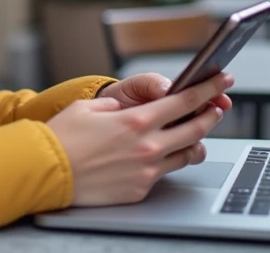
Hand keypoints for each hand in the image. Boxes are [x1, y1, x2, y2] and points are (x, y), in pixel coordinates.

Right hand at [48, 73, 232, 206]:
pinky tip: (157, 156)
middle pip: (196, 128)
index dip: (209, 89)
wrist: (45, 171)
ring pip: (185, 155)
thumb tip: (131, 111)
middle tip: (219, 107)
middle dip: (212, 114)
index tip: (223, 80)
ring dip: (194, 142)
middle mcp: (148, 145)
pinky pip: (161, 174)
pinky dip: (163, 162)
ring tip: (193, 134)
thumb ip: (119, 107)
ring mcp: (146, 171)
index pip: (186, 101)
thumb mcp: (91, 107)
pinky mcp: (139, 189)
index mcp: (138, 119)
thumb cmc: (63, 136)